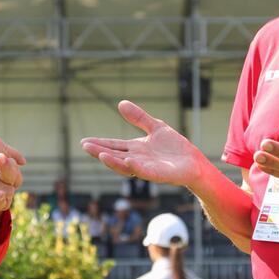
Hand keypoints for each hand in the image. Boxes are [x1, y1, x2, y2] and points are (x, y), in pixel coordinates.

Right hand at [81, 100, 204, 187]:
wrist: (193, 161)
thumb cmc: (175, 147)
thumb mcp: (156, 127)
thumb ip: (139, 117)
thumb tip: (121, 103)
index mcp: (135, 149)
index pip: (113, 146)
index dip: (99, 143)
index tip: (84, 141)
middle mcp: (137, 160)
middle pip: (114, 156)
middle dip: (100, 151)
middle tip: (85, 146)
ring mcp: (147, 168)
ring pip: (125, 166)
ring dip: (113, 161)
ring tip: (100, 154)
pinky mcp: (159, 174)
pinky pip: (145, 172)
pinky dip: (136, 167)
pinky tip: (129, 161)